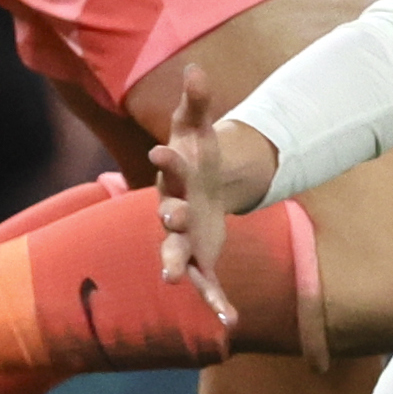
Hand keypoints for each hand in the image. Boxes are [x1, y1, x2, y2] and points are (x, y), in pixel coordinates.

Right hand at [150, 66, 243, 328]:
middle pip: (168, 216)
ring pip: (176, 256)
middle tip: (170, 217)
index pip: (169, 166)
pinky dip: (217, 303)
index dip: (166, 160)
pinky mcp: (200, 260)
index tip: (161, 152)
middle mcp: (173, 211)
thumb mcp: (201, 127)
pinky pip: (207, 285)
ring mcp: (184, 240)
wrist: (198, 188)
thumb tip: (197, 70)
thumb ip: (198, 102)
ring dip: (175, 266)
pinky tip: (231, 323)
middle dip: (170, 218)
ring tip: (173, 279)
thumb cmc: (196, 154)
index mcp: (176, 178)